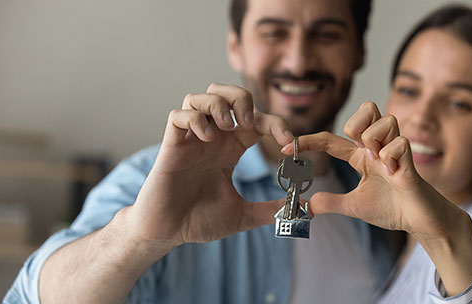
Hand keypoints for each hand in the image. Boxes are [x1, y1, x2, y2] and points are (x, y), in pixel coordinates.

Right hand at [126, 83, 292, 248]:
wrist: (168, 233)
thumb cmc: (199, 220)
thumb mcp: (242, 215)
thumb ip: (271, 210)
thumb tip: (303, 209)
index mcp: (230, 149)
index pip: (256, 120)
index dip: (276, 125)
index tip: (289, 145)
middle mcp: (212, 138)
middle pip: (225, 93)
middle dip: (242, 98)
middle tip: (249, 122)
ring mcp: (190, 140)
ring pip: (200, 96)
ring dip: (218, 104)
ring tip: (228, 126)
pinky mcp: (171, 146)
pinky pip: (178, 115)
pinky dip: (195, 119)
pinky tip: (206, 139)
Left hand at [282, 102, 463, 239]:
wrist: (419, 221)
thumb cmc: (391, 208)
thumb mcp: (353, 206)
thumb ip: (331, 202)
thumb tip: (308, 205)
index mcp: (360, 156)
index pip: (331, 139)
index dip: (308, 141)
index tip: (287, 148)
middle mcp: (377, 147)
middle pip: (368, 107)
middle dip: (357, 121)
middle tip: (357, 145)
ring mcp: (395, 150)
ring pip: (385, 120)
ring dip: (375, 139)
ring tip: (378, 162)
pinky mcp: (410, 160)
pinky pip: (399, 143)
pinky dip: (391, 157)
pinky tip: (393, 173)